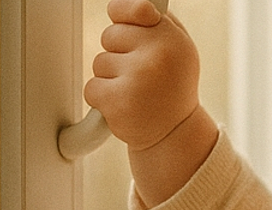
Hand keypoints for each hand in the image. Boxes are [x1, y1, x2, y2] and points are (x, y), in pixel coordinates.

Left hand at [85, 0, 200, 151]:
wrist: (175, 134)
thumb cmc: (173, 88)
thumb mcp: (180, 51)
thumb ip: (158, 25)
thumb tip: (135, 5)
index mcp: (173, 40)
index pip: (134, 8)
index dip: (123, 12)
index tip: (123, 17)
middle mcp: (158, 56)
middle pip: (110, 35)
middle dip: (119, 53)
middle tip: (142, 74)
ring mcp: (138, 78)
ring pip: (99, 63)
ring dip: (111, 78)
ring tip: (137, 93)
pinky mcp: (118, 101)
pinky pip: (92, 87)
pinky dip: (102, 99)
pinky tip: (125, 106)